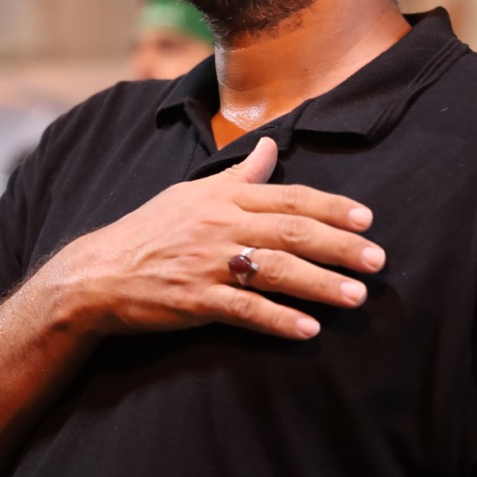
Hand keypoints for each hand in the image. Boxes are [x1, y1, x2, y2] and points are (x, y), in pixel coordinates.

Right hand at [42, 137, 384, 340]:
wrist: (99, 271)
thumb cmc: (150, 230)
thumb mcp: (192, 193)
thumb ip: (238, 174)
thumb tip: (269, 146)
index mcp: (224, 197)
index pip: (289, 196)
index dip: (332, 206)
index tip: (367, 218)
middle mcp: (221, 225)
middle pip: (292, 232)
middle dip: (340, 246)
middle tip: (377, 260)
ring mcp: (209, 263)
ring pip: (276, 270)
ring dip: (321, 284)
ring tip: (356, 296)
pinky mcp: (197, 300)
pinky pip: (246, 310)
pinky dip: (279, 320)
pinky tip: (308, 329)